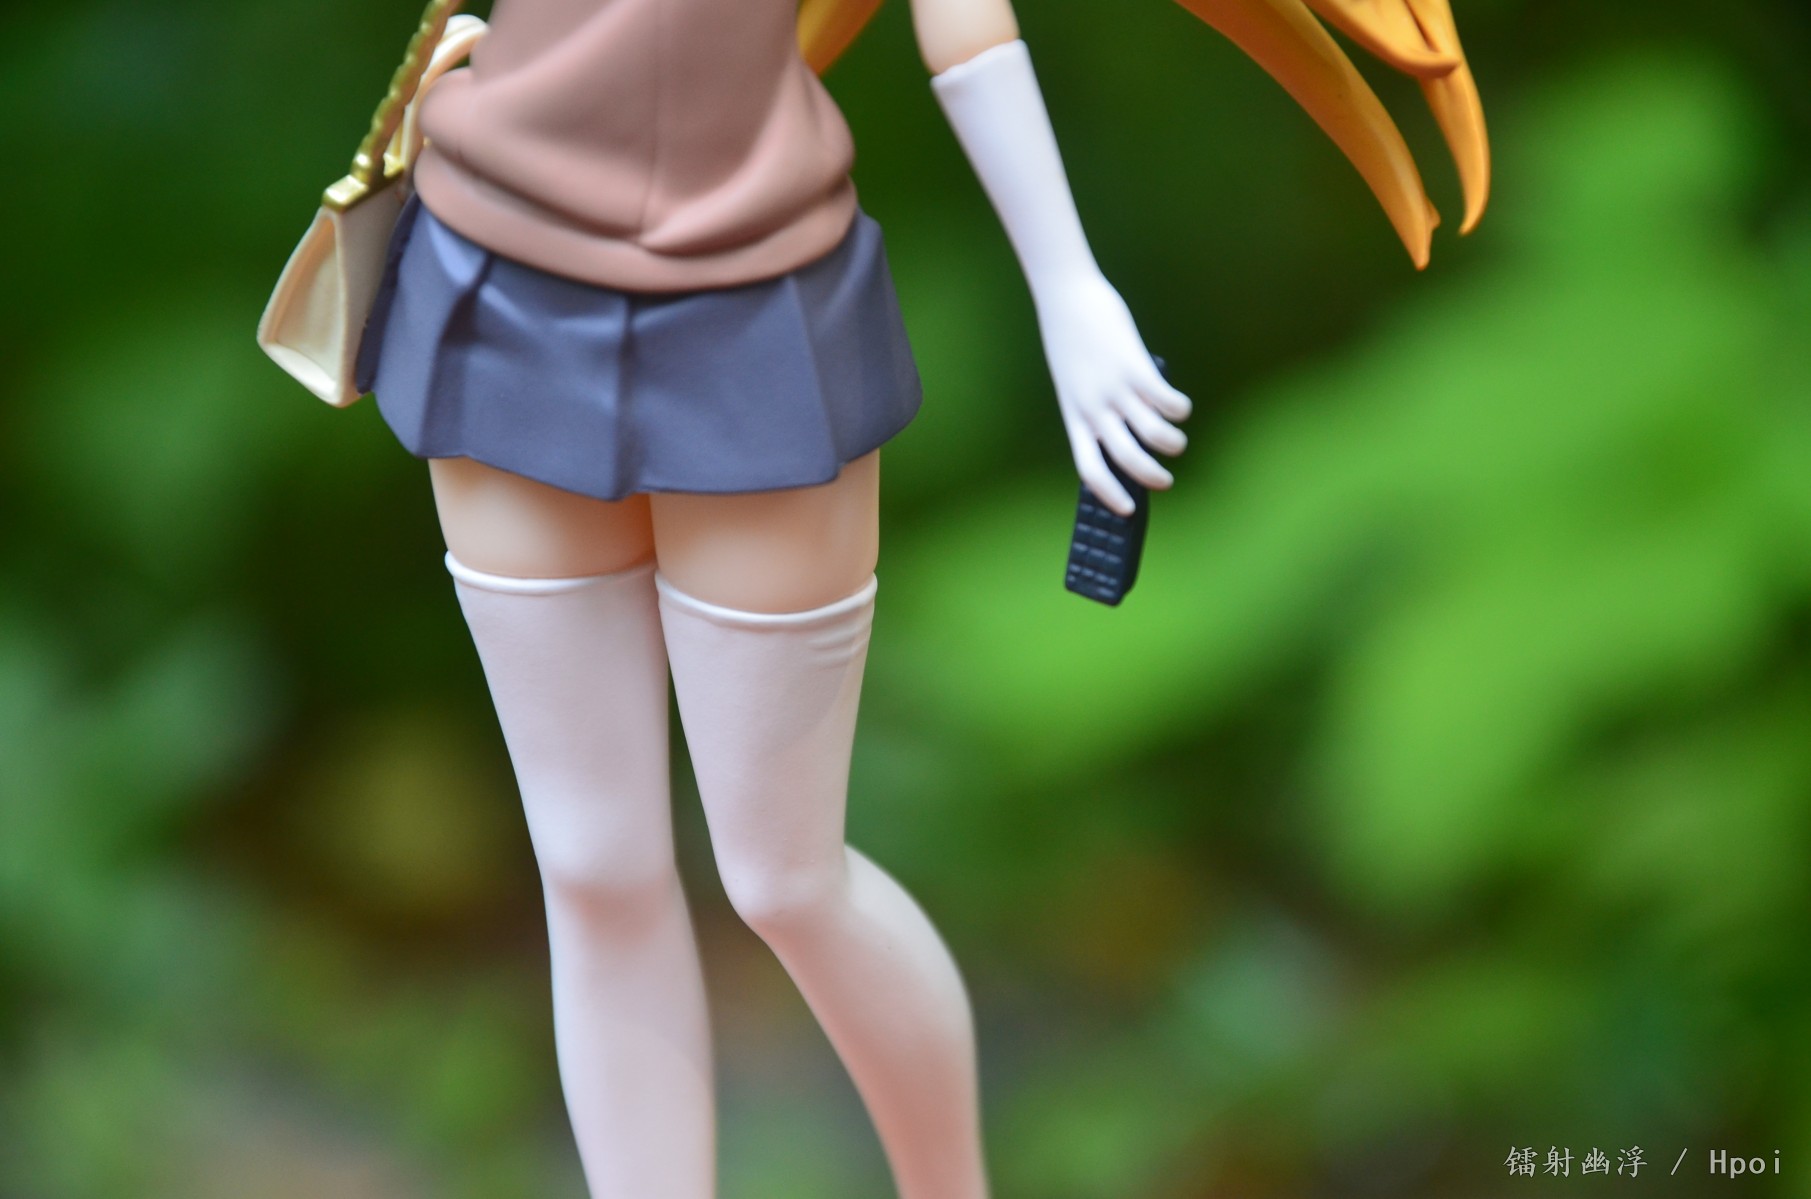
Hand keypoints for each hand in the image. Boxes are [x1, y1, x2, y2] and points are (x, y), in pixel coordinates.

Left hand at [1034, 271, 1191, 514]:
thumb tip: (1132, 429)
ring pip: (1153, 434)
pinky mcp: (1134, 366)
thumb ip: (1095, 408)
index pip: (1089, 469)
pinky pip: (1166, 402)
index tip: (1128, 509)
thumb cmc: (1072, 341)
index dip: (1110, 494)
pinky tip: (1181, 407)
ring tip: (1177, 440)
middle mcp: (1094, 409)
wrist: (1066, 298)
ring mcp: (1114, 389)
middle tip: (1165, 481)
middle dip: (1152, 478)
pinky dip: (1180, 409)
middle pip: (1127, 459)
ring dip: (1173, 444)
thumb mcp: (1074, 383)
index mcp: (1075, 417)